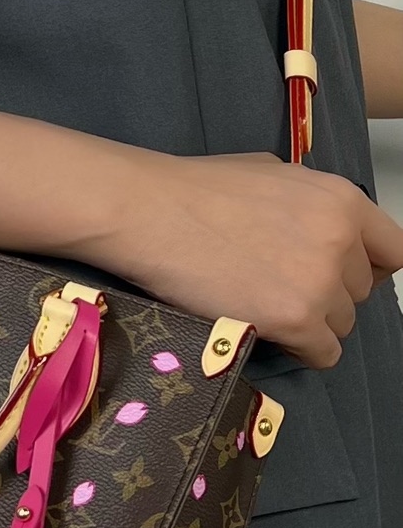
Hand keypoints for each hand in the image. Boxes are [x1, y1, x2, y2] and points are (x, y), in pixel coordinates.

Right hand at [104, 152, 402, 369]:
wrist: (149, 212)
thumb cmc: (195, 188)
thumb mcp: (270, 173)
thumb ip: (308, 204)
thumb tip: (312, 227)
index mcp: (342, 200)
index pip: (394, 251)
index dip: (365, 267)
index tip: (338, 276)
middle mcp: (341, 241)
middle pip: (361, 292)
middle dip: (328, 295)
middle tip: (280, 290)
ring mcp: (321, 282)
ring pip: (341, 325)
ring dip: (310, 323)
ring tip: (264, 309)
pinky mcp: (295, 320)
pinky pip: (323, 353)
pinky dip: (301, 350)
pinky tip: (269, 333)